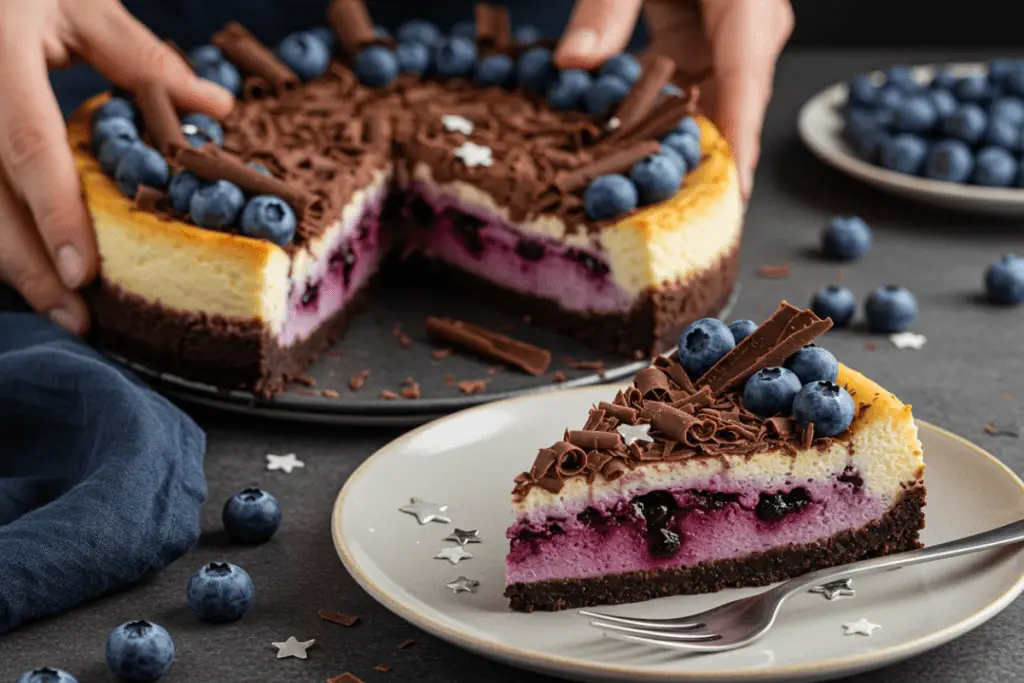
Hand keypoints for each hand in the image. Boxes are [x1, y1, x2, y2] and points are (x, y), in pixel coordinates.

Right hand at [0, 0, 232, 332]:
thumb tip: (215, 107)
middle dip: (30, 268)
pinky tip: (41, 268)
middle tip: (80, 321)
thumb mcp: (75, 1)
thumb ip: (139, 57)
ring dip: (17, 264)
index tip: (85, 274)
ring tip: (67, 310)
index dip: (55, 216)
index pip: (28, 148)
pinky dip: (8, 236)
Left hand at [555, 0, 793, 198]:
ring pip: (713, 105)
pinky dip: (666, 124)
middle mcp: (748, 24)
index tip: (731, 193)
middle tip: (685, 221)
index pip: (746, 78)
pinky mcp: (702, 39)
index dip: (739, 140)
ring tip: (658, 205)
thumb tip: (572, 63)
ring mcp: (728, 35)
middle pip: (735, 103)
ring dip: (684, 151)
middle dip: (710, 163)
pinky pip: (691, 91)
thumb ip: (606, 6)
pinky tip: (641, 159)